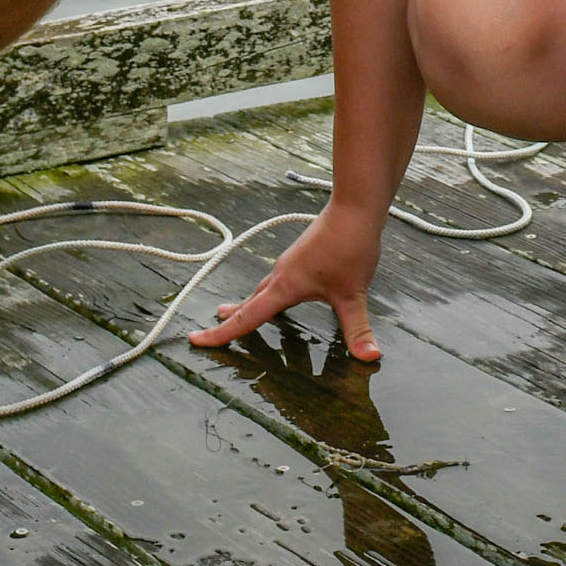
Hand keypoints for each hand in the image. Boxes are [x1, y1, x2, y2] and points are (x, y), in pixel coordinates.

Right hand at [192, 202, 384, 362]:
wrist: (354, 208)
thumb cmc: (350, 246)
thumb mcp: (353, 295)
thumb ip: (358, 330)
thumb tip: (370, 358)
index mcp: (285, 286)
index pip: (247, 317)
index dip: (221, 334)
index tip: (195, 339)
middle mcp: (281, 274)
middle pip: (249, 302)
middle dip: (231, 319)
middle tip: (211, 330)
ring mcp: (290, 263)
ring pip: (263, 290)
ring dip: (249, 304)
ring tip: (236, 313)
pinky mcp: (301, 255)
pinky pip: (277, 280)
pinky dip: (270, 293)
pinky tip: (280, 294)